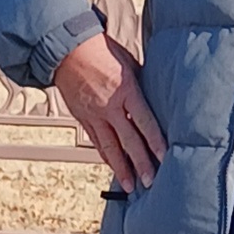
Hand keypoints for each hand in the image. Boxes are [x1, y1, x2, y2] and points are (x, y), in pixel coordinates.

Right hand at [54, 32, 165, 191]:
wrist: (68, 49)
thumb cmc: (102, 51)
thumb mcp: (130, 63)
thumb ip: (143, 84)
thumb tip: (158, 98)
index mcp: (126, 90)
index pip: (144, 121)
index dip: (155, 141)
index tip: (165, 157)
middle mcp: (110, 106)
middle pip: (128, 140)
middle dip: (140, 163)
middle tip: (150, 181)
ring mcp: (94, 114)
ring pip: (110, 147)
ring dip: (121, 168)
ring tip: (130, 185)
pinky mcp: (83, 118)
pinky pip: (97, 141)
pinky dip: (106, 156)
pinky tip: (114, 167)